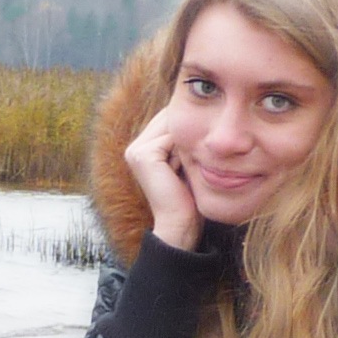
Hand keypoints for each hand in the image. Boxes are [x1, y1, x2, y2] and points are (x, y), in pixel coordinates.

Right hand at [123, 105, 200, 250]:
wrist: (179, 223)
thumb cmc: (187, 196)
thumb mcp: (186, 162)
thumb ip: (184, 140)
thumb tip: (201, 114)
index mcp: (141, 148)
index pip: (168, 119)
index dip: (189, 124)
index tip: (203, 142)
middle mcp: (134, 148)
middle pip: (168, 118)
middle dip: (189, 128)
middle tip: (200, 150)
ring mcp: (136, 151)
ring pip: (172, 126)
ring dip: (188, 141)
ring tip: (189, 164)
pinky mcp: (143, 155)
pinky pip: (172, 137)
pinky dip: (184, 150)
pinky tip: (185, 168)